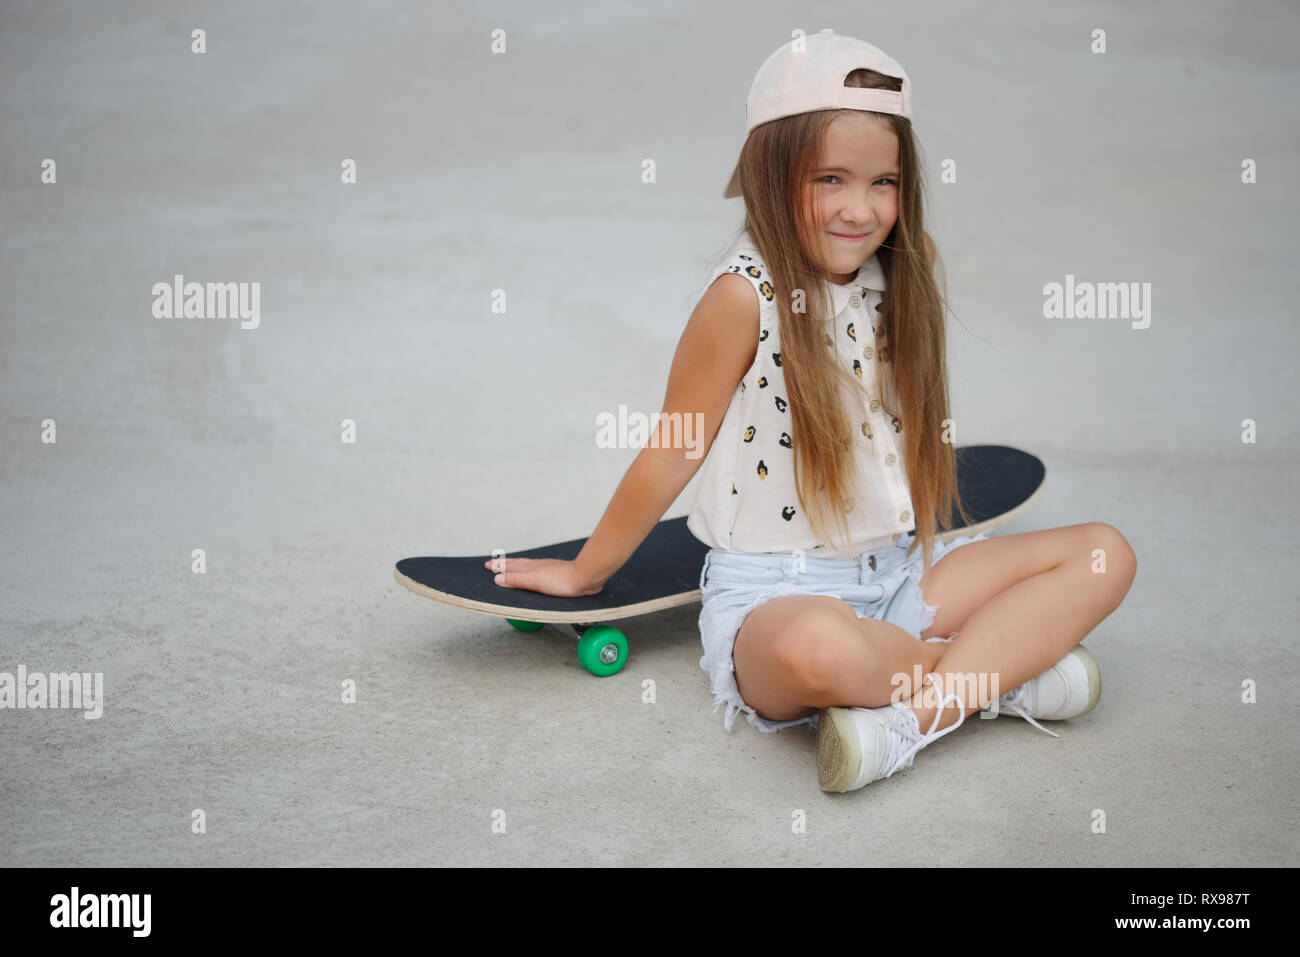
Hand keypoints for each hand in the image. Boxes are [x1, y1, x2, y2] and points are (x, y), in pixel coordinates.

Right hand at [482, 556, 604, 597]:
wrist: (584, 578)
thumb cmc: (561, 580)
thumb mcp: (534, 581)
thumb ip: (516, 579)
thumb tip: (498, 578)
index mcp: (530, 568)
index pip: (510, 567)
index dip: (499, 567)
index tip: (488, 566)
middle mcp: (537, 566)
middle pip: (517, 564)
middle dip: (505, 565)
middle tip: (493, 564)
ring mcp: (547, 569)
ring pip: (527, 566)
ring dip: (516, 566)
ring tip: (510, 566)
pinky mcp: (556, 574)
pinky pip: (537, 571)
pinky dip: (529, 571)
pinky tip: (534, 573)